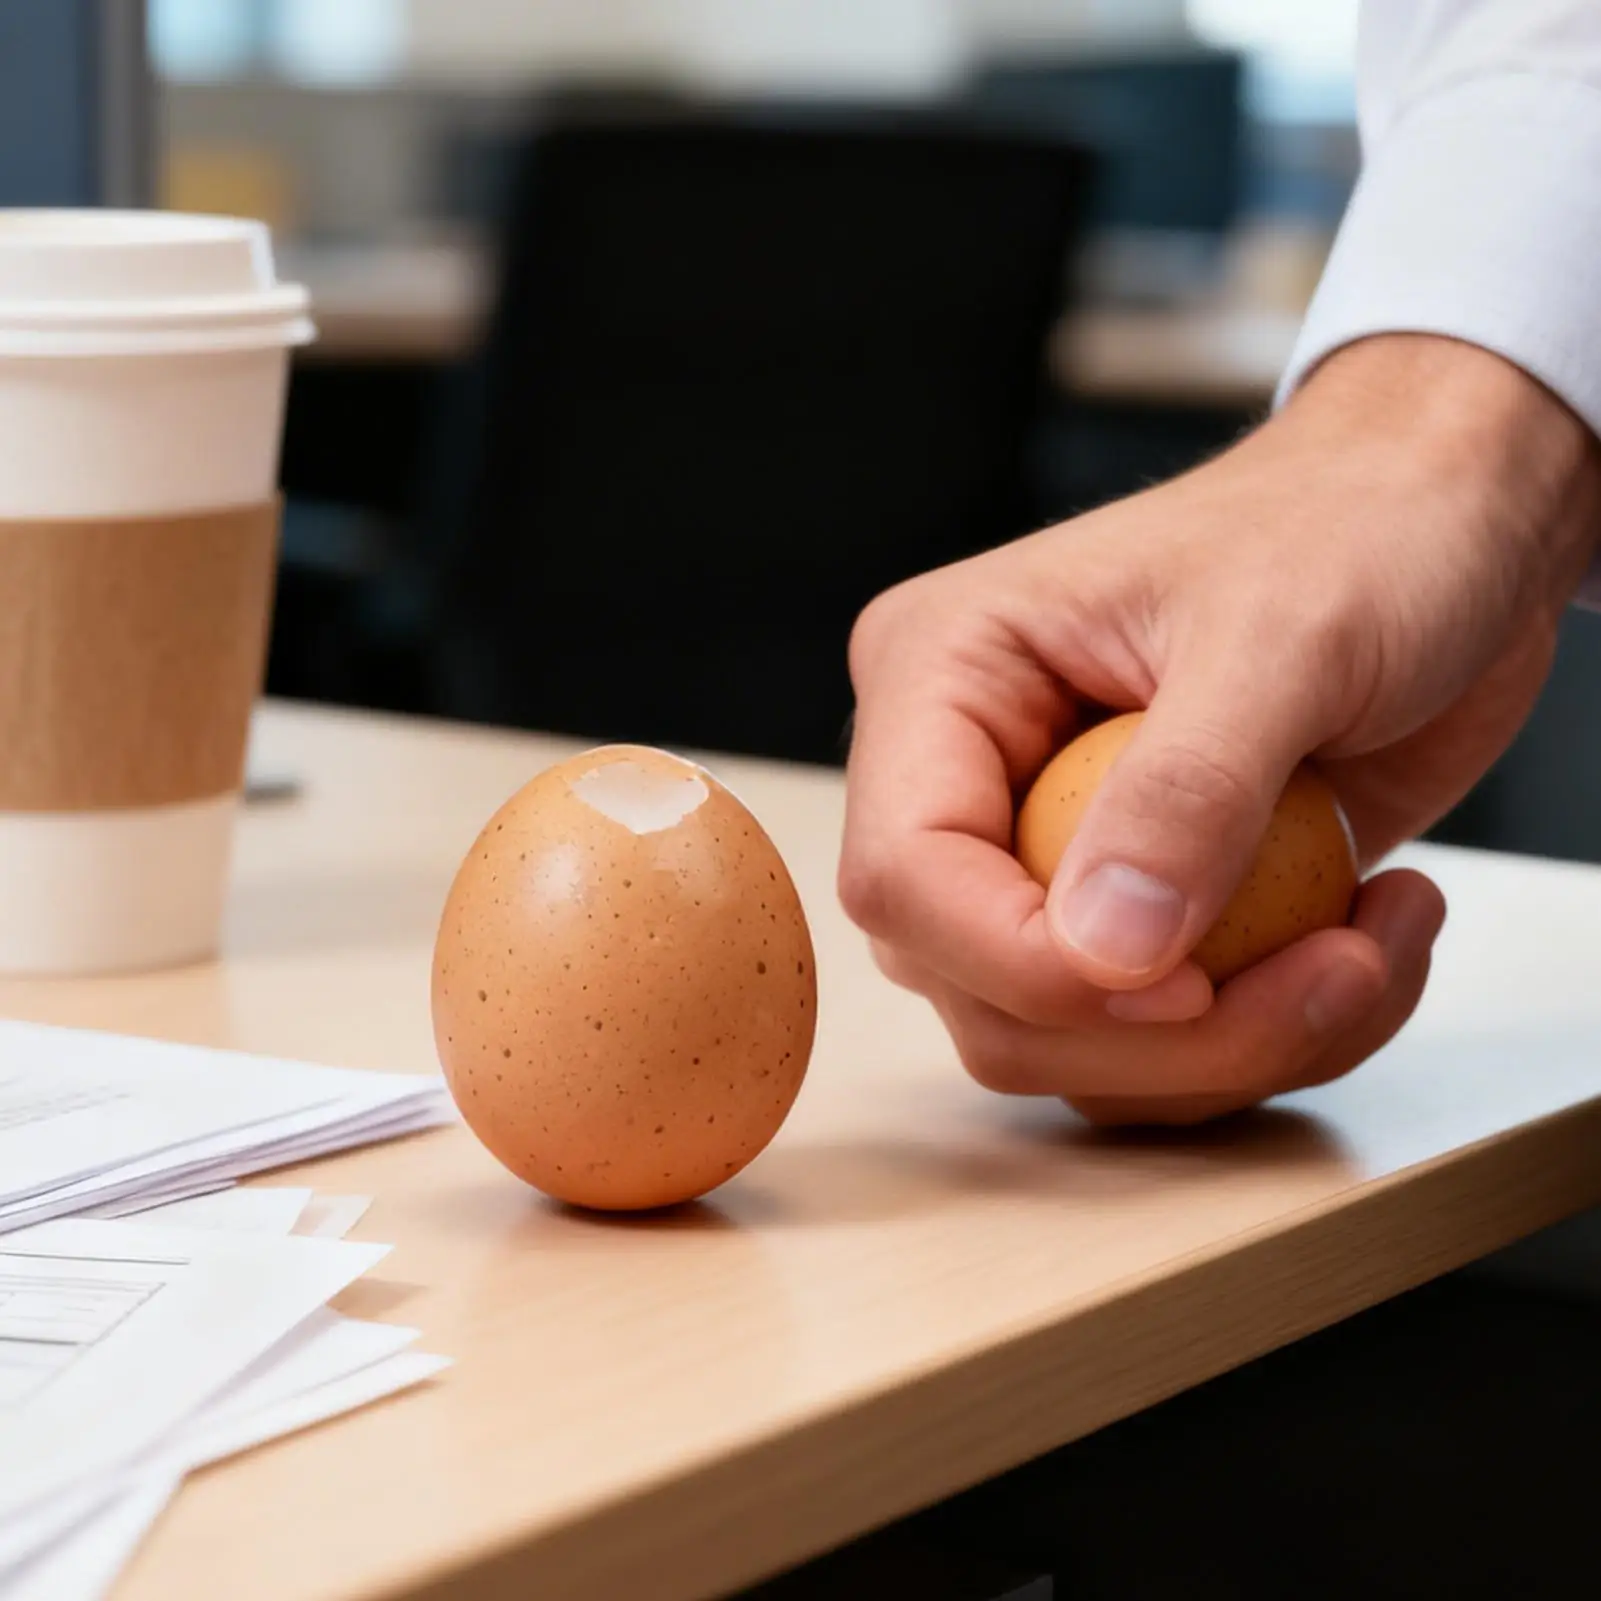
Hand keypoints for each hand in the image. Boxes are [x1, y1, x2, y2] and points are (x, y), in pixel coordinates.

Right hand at [840, 334, 1600, 1123]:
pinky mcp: (1139, 913)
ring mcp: (1050, 856)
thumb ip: (1186, 794)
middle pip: (984, 992)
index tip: (1192, 984)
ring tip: (1375, 949)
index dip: (1025, 964)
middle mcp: (973, 781)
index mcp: (943, 677)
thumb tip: (1105, 952)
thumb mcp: (1282, 636)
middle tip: (1341, 972)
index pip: (904, 873)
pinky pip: (1162, 1044)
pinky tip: (1371, 942)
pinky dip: (1274, 1038)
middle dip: (1164, 1035)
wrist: (1449, 526)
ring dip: (1240, 1047)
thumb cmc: (1356, 524)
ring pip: (1075, 1044)